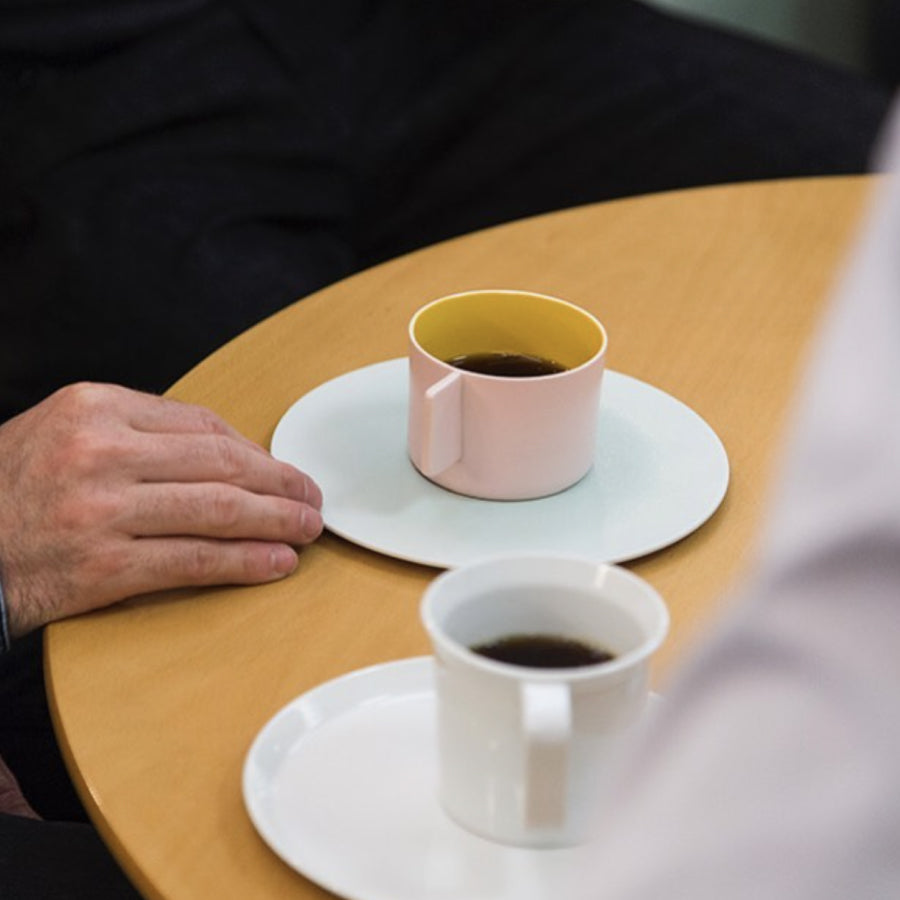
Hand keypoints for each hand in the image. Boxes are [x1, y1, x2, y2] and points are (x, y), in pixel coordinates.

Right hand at [0, 383, 322, 636]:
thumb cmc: (13, 489)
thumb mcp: (64, 430)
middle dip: (280, 482)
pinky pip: (194, 560)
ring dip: (277, 520)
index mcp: (94, 406)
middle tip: (312, 497)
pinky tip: (276, 562)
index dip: (254, 449)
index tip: (278, 468)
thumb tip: (225, 451)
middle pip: (221, 463)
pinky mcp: (103, 565)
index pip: (201, 423)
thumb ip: (138, 431)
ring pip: (218, 509)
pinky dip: (245, 561)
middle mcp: (101, 451)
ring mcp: (102, 509)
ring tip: (309, 528)